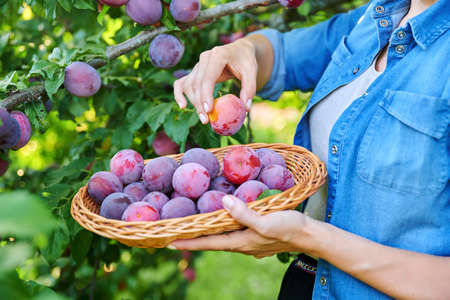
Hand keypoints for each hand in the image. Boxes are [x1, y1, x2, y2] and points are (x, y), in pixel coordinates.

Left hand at [170, 195, 315, 258]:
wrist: (309, 236)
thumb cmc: (289, 228)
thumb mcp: (267, 221)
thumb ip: (245, 214)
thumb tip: (223, 203)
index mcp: (240, 242)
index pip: (208, 243)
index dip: (188, 242)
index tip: (168, 241)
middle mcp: (241, 244)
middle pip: (212, 241)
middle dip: (193, 238)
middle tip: (175, 232)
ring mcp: (249, 241)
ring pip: (222, 237)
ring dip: (206, 233)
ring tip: (193, 226)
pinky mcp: (256, 235)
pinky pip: (233, 232)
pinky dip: (221, 228)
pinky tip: (222, 220)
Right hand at [173, 38, 257, 123]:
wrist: (240, 51)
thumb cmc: (246, 62)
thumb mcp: (252, 72)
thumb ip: (249, 88)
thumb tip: (246, 108)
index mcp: (218, 55)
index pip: (208, 77)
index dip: (206, 94)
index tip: (208, 110)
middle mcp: (205, 58)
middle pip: (197, 83)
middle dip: (199, 103)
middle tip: (206, 120)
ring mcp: (198, 64)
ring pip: (190, 85)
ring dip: (193, 102)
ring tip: (203, 118)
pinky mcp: (195, 71)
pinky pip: (182, 83)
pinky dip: (179, 94)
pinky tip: (183, 106)